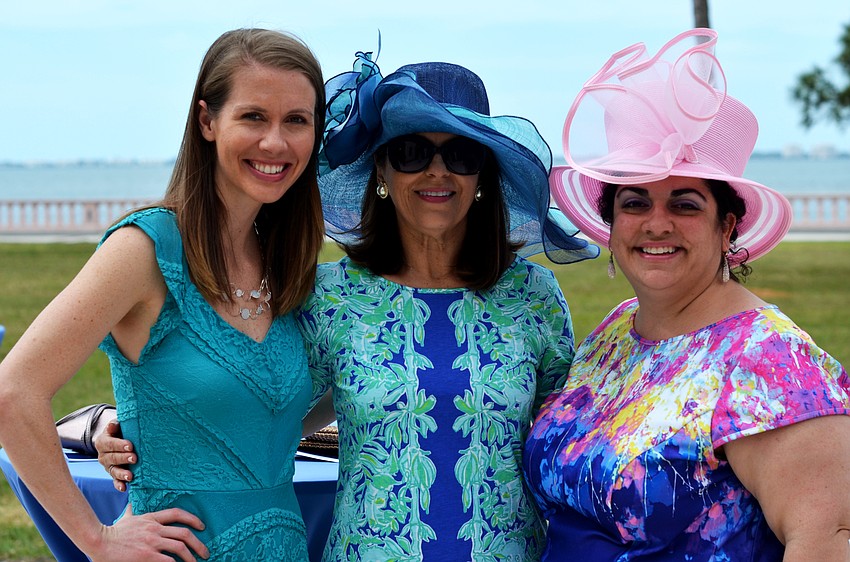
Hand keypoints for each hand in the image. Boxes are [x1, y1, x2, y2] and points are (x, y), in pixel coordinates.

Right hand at [91, 509, 208, 560]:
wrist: (99, 542)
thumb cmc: (112, 532)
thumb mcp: (126, 518)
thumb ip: (131, 512)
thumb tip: (130, 504)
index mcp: (151, 518)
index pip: (177, 514)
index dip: (193, 519)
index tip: (202, 526)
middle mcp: (155, 528)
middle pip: (185, 533)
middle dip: (198, 544)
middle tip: (204, 552)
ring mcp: (152, 542)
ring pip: (180, 547)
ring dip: (191, 557)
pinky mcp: (147, 556)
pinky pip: (169, 561)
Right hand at [95, 420, 135, 491]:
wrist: (119, 439)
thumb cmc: (120, 431)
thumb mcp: (117, 425)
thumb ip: (115, 425)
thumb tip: (113, 425)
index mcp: (102, 442)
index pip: (110, 444)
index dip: (119, 445)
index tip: (130, 446)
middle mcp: (103, 456)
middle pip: (112, 458)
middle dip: (123, 458)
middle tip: (134, 458)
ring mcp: (108, 467)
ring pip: (113, 471)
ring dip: (121, 474)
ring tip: (130, 476)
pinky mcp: (114, 474)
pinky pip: (115, 481)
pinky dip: (119, 485)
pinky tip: (124, 488)